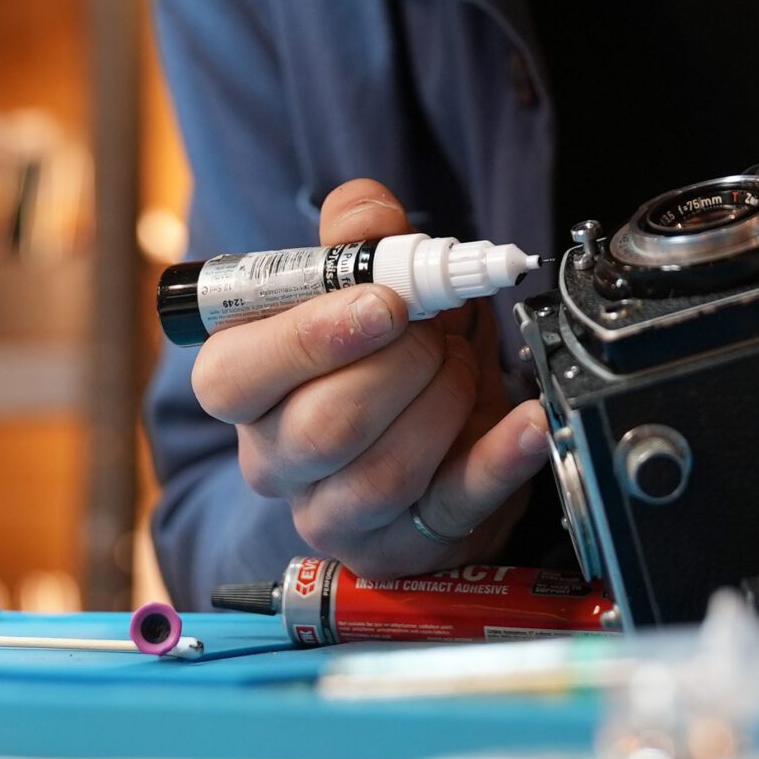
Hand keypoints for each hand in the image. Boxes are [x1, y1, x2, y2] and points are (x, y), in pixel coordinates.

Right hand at [187, 178, 551, 578]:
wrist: (435, 422)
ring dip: (446, 401)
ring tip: (464, 367)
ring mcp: (333, 512)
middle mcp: (275, 458)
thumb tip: (368, 215)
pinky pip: (455, 505)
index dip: (309, 339)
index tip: (384, 305)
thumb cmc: (380, 348)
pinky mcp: (402, 543)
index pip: (232, 378)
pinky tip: (526, 422)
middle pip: (323, 426)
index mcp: (244, 386)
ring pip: (385, 472)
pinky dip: (500, 458)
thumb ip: (358, 233)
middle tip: (437, 333)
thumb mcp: (363, 278)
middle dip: (403, 364)